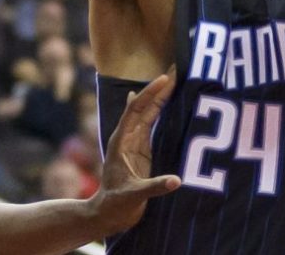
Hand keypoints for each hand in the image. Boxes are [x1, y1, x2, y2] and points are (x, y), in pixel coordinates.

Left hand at [88, 72, 180, 235]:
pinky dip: (159, 111)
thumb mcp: (134, 196)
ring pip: (148, 114)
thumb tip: (177, 180)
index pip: (136, 110)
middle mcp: (127, 138)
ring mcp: (134, 144)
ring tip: (174, 80)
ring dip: (160, 97)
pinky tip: (160, 99)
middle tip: (175, 71)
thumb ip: (154, 187)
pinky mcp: (142, 151)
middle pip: (143, 107)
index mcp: (121, 141)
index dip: (150, 94)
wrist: (108, 214)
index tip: (164, 79)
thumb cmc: (117, 204)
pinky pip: (152, 125)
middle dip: (158, 89)